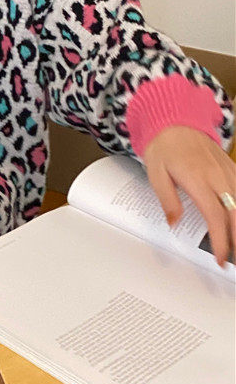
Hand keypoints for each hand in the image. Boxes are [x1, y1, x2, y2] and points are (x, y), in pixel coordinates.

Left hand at [141, 126, 235, 267]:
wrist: (176, 122)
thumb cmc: (163, 148)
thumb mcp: (155, 174)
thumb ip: (167, 199)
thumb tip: (174, 223)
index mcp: (198, 179)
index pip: (215, 216)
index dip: (220, 240)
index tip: (220, 258)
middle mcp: (218, 175)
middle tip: (233, 261)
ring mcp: (228, 171)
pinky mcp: (232, 168)